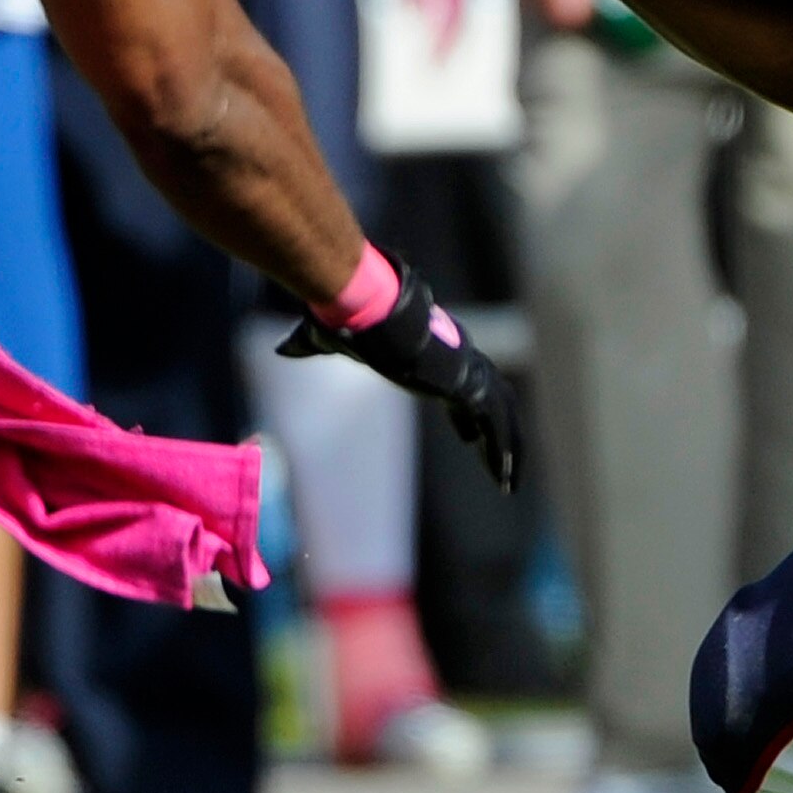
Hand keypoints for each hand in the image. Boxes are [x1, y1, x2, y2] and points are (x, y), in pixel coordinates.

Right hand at [277, 250, 521, 487]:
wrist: (367, 311)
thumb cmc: (352, 322)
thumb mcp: (332, 341)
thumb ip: (313, 347)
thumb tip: (283, 347)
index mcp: (434, 352)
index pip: (461, 385)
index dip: (467, 411)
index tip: (471, 435)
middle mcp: (457, 360)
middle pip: (490, 400)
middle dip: (499, 433)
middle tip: (505, 466)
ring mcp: (466, 371)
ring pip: (500, 415)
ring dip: (507, 448)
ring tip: (509, 481)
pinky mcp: (467, 385)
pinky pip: (493, 424)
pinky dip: (502, 449)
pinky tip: (505, 476)